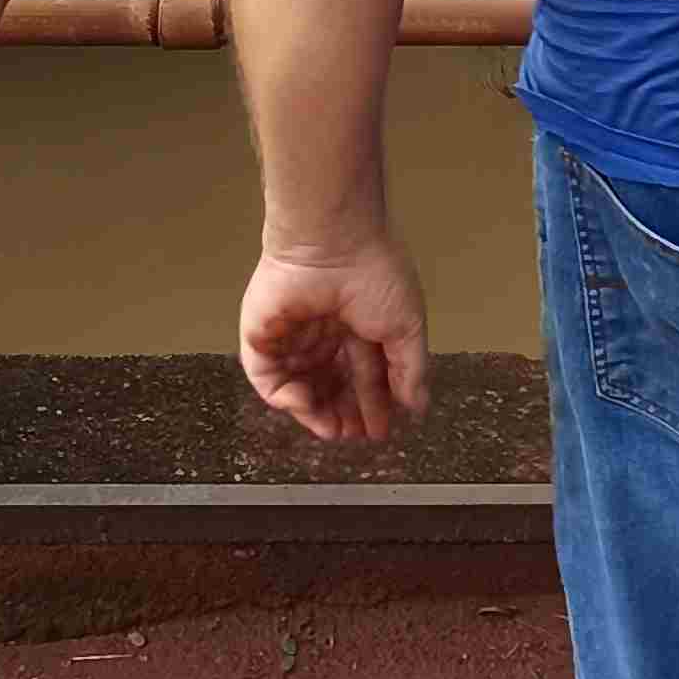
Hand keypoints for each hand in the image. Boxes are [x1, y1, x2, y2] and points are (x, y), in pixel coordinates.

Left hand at [239, 240, 431, 442]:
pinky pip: (266, 379)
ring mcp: (291, 335)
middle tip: (356, 436)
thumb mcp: (406, 327)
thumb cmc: (373, 272)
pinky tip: (306, 405)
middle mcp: (323, 331)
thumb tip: (417, 405)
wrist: (331, 242)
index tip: (380, 430)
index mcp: (357, 324)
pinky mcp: (262, 336)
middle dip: (344, 413)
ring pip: (299, 388)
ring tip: (334, 429)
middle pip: (331, 385)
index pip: (364, 374)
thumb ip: (410, 370)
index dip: (373, 404)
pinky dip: (284, 398)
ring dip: (316, 413)